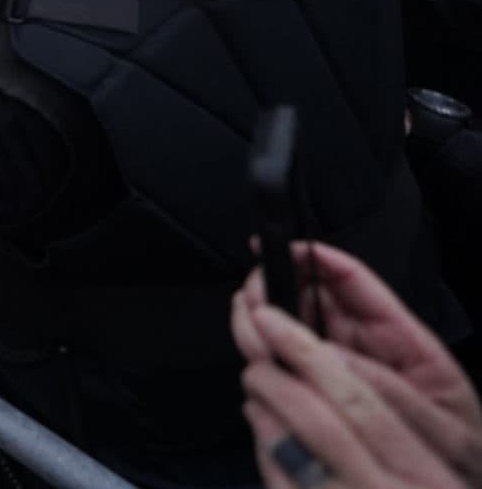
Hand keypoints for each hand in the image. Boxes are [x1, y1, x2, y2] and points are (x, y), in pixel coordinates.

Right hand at [233, 244, 481, 484]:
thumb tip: (322, 354)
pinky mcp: (315, 397)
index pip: (352, 281)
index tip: (274, 247)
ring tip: (250, 340)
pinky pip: (281, 368)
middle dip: (273, 293)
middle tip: (250, 306)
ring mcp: (336, 371)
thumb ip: (385, 388)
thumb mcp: (436, 421)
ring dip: (261, 326)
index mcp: (400, 339)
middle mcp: (364, 348)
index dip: (313, 257)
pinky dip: (260, 361)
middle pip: (309, 299)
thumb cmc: (456, 459)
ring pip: (288, 329)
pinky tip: (256, 366)